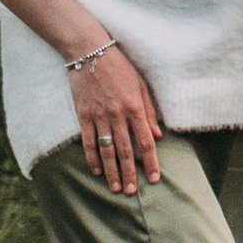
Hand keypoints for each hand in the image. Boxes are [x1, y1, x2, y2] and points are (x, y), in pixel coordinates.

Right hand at [73, 43, 163, 192]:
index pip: (145, 141)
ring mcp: (99, 116)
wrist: (89, 50)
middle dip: (130, 173)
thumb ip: (149, 111)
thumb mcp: (140, 83)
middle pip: (126, 150)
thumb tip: (158, 135)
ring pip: (107, 150)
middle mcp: (117, 114)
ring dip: (112, 171)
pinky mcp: (84, 115)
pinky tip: (97, 171)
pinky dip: (92, 158)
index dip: (151, 162)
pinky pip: (88, 141)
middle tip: (132, 192)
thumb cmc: (119, 65)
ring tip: (116, 188)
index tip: (155, 178)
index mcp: (134, 106)